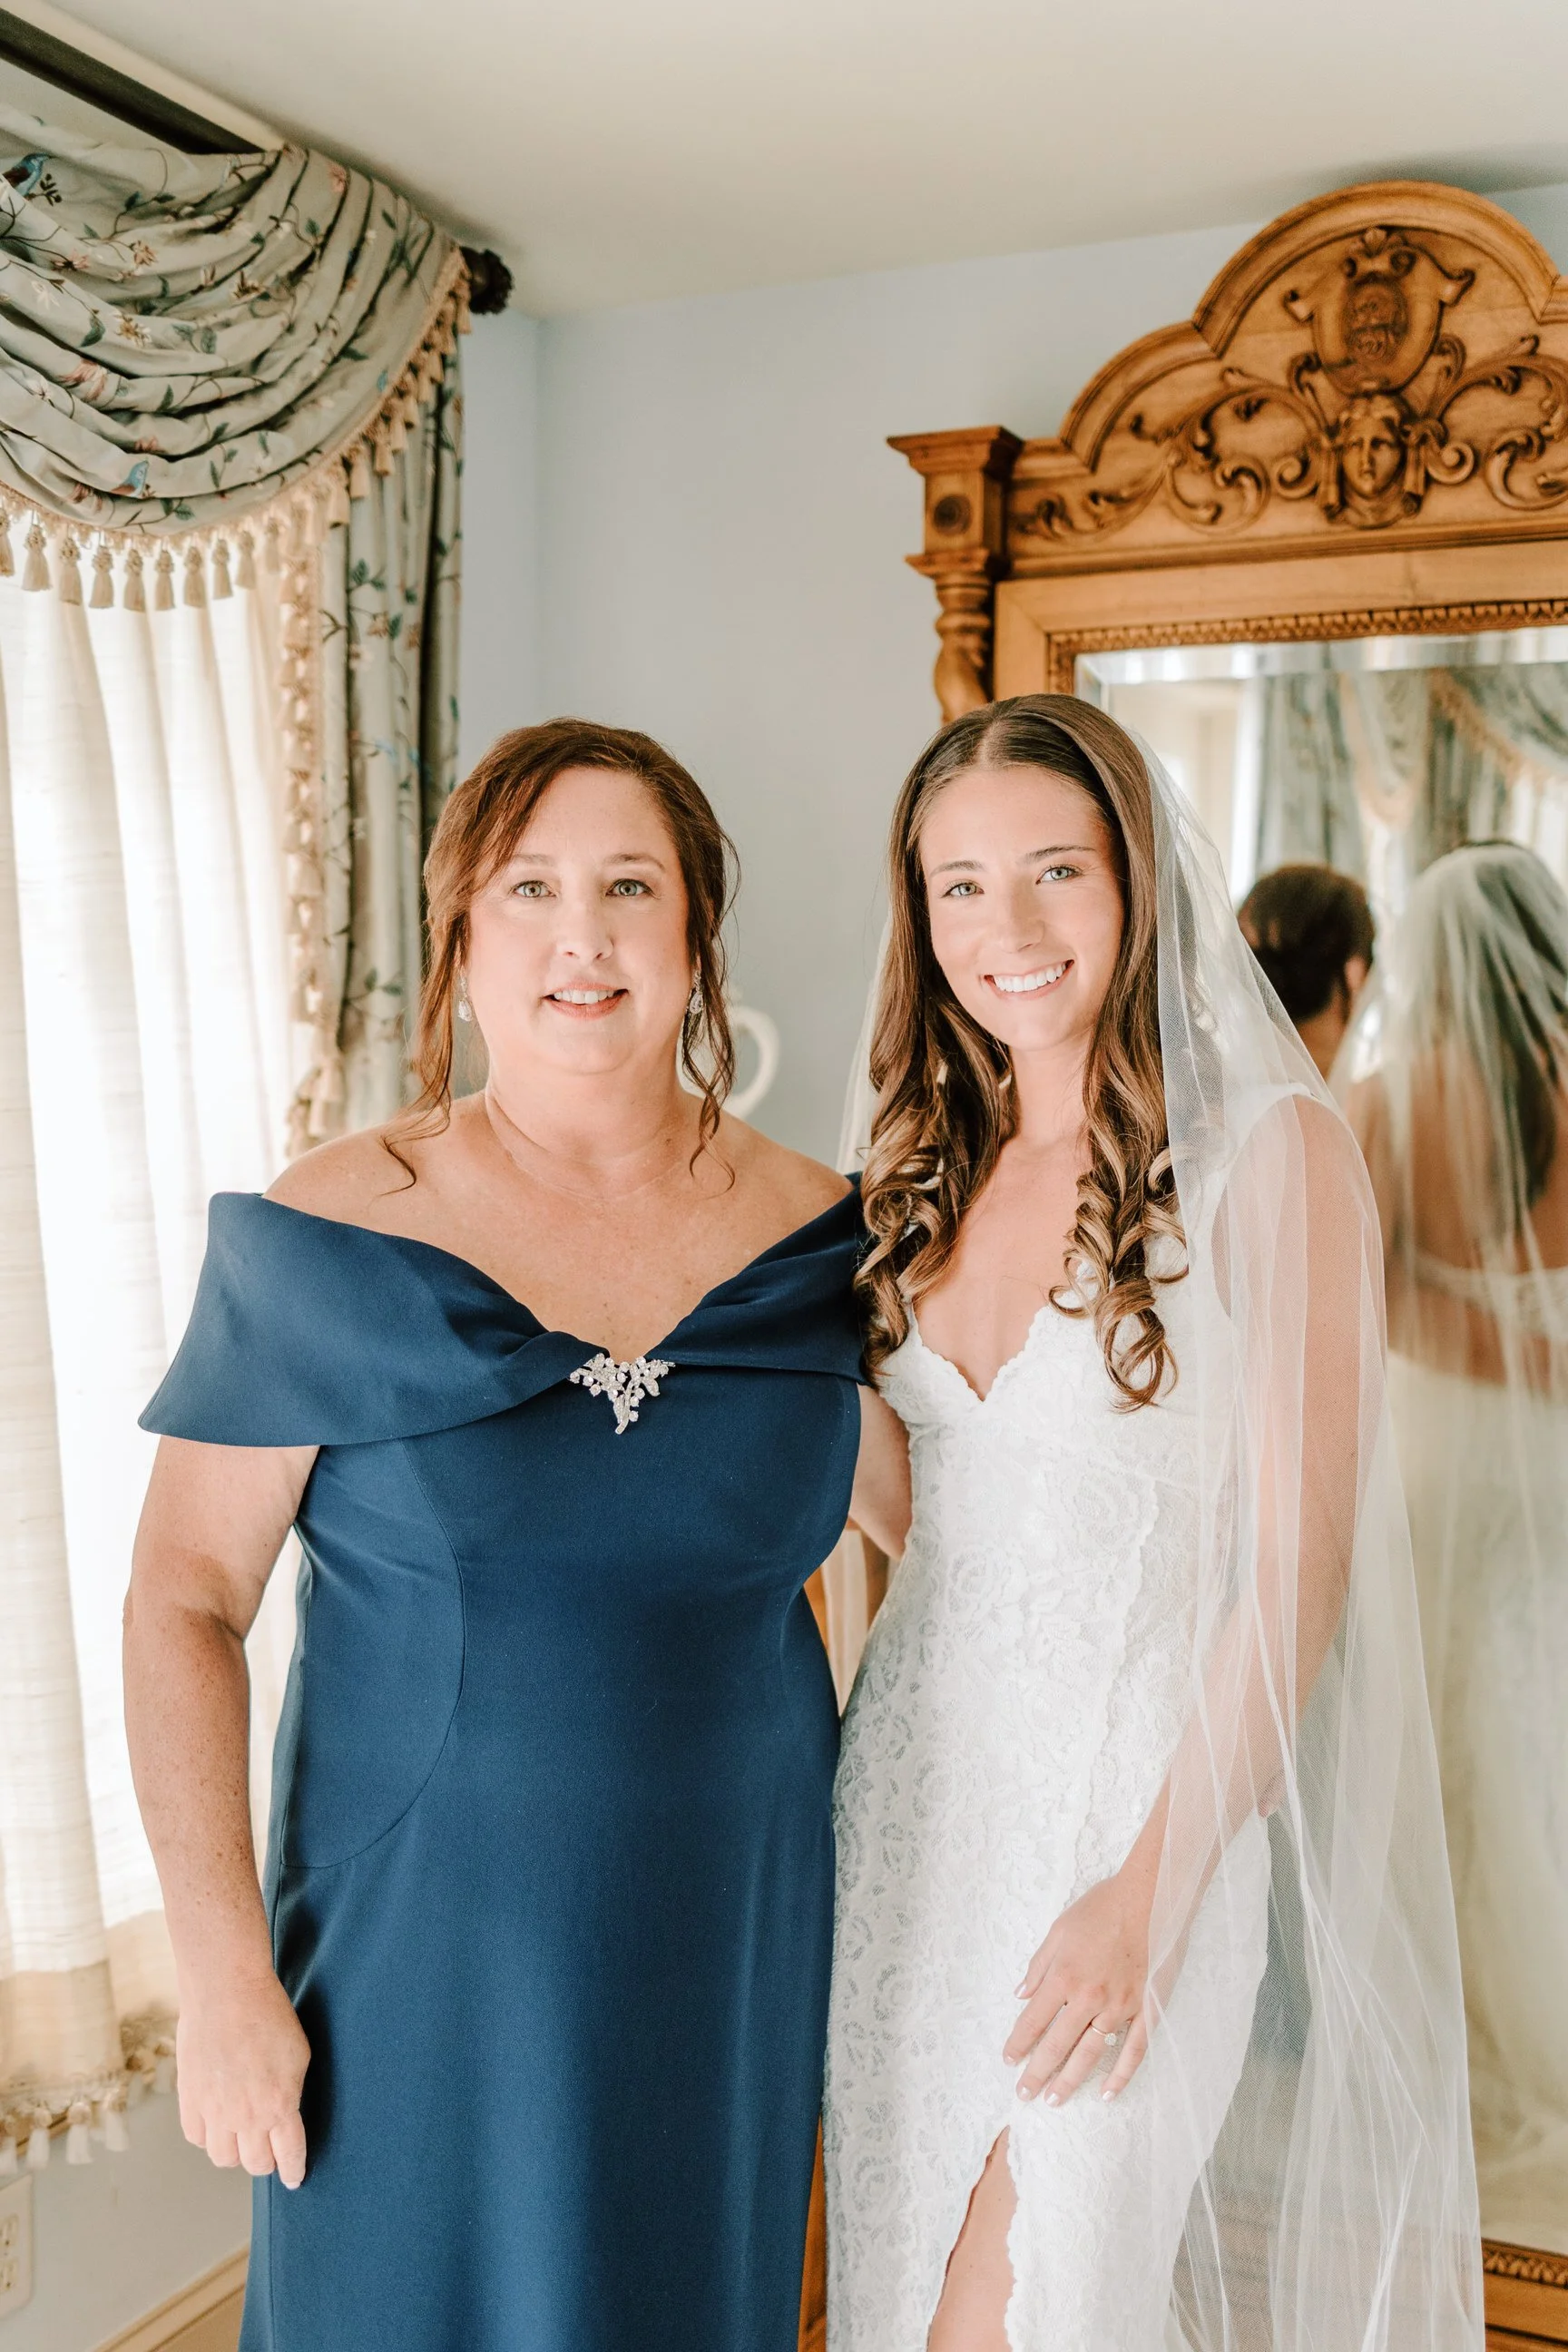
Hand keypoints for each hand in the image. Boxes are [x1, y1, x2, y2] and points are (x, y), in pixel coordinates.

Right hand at [175, 1969, 309, 2186]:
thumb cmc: (269, 2015)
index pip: (289, 2154)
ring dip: (235, 2152)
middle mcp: (246, 2116)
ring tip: (242, 2138)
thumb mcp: (298, 2055)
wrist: (226, 1991)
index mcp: (280, 2105)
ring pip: (223, 2157)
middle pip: (255, 2164)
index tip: (293, 2179)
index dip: (292, 2170)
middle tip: (269, 2152)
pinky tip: (216, 2123)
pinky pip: (197, 2137)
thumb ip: (291, 2091)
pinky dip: (208, 2136)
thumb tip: (285, 2113)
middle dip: (266, 2161)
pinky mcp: (189, 2099)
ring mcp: (214, 2111)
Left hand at [1004, 1866, 1153, 2106]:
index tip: (1009, 2061)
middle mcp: (1089, 1998)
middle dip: (1037, 2072)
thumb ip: (1039, 1966)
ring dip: (1071, 2080)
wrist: (1149, 1898)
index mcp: (1064, 1976)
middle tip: (1024, 2094)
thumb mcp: (1059, 1929)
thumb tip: (1021, 1996)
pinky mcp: (1147, 2010)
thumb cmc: (1102, 1908)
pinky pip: (1134, 2051)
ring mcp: (1121, 2007)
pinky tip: (1107, 2093)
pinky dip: (1121, 2075)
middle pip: (1057, 2045)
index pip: (1034, 2020)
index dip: (1018, 2043)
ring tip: (1055, 2100)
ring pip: (1091, 2055)